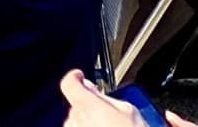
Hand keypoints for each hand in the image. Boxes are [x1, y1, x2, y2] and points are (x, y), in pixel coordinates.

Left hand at [58, 72, 197, 126]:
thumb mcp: (128, 111)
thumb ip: (106, 96)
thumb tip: (92, 88)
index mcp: (87, 106)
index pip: (69, 83)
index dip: (75, 77)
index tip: (80, 76)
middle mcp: (75, 120)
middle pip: (76, 104)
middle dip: (89, 104)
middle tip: (107, 113)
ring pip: (77, 120)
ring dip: (88, 120)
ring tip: (109, 126)